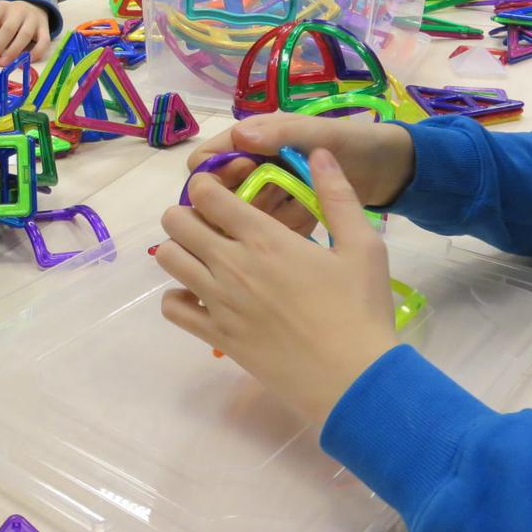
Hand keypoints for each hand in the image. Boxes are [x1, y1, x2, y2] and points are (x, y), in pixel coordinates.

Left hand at [0, 0, 51, 65]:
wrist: (32, 4)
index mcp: (0, 8)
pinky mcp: (45, 27)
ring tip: (5, 64)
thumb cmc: (8, 18)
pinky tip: (27, 62)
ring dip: (15, 50)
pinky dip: (37, 52)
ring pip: (25, 35)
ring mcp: (33, 19)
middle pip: (8, 29)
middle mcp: (17, 11)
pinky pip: (44, 41)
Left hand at [156, 148, 397, 425]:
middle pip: (176, 222)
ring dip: (180, 251)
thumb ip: (337, 195)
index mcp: (264, 237)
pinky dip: (178, 298)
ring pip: (169, 259)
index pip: (207, 194)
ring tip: (205, 256)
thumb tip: (317, 152)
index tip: (220, 191)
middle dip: (187, 214)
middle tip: (210, 224)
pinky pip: (171, 308)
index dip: (207, 185)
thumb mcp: (362, 246)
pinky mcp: (215, 336)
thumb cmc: (361, 310)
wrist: (354, 379)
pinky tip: (201, 297)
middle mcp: (231, 264)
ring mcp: (218, 301)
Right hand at [188, 113, 413, 234]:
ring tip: (303, 203)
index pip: (206, 160)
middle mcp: (249, 168)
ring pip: (242, 216)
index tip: (246, 173)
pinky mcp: (281, 217)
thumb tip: (240, 138)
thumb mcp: (317, 133)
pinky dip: (289, 227)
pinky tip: (312, 218)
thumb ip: (281, 134)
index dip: (216, 172)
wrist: (387, 171)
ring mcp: (265, 194)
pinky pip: (269, 230)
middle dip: (246, 200)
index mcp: (249, 141)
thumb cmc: (350, 142)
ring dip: (271, 215)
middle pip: (219, 195)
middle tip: (281, 195)